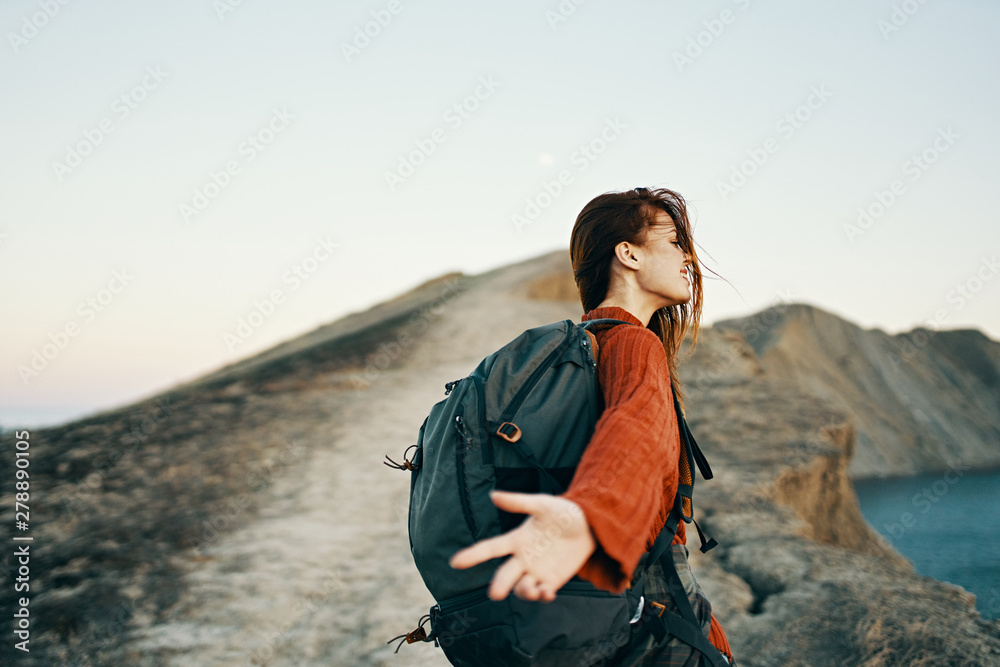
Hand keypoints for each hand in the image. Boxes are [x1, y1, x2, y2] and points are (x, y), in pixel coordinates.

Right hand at [449, 490, 595, 601]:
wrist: (589, 526)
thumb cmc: (562, 513)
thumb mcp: (542, 504)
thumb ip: (518, 502)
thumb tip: (493, 495)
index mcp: (516, 540)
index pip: (490, 548)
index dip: (473, 555)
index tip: (455, 562)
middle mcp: (522, 558)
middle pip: (504, 575)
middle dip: (499, 585)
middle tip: (495, 593)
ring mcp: (537, 571)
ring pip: (521, 588)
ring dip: (524, 592)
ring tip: (534, 589)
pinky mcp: (552, 581)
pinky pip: (541, 593)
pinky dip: (542, 596)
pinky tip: (548, 593)